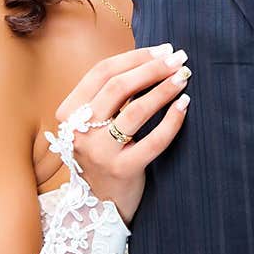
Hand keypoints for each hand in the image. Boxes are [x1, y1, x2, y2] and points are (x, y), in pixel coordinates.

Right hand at [53, 45, 189, 223]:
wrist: (100, 205)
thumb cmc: (104, 153)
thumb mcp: (94, 123)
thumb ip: (110, 94)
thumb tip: (152, 57)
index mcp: (69, 113)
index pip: (101, 73)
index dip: (134, 57)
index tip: (163, 49)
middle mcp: (79, 132)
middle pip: (117, 87)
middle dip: (152, 68)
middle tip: (178, 59)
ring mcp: (99, 153)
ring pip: (135, 111)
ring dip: (163, 89)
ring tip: (183, 78)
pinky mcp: (123, 170)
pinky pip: (153, 140)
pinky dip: (172, 120)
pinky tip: (185, 106)